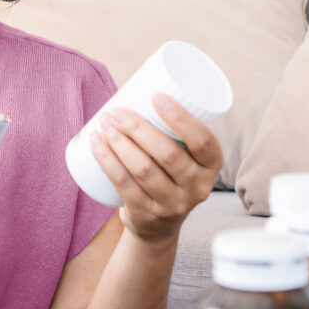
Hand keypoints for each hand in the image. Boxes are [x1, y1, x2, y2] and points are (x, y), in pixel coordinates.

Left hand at [90, 93, 222, 244]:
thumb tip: (141, 81)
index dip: (180, 117)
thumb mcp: (186, 157)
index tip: (155, 95)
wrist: (157, 227)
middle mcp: (197, 187)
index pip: (202, 140)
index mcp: (212, 166)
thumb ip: (175, 128)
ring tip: (103, 122)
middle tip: (116, 110)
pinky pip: (124, 185)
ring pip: (143, 169)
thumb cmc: (169, 174)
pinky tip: (96, 144)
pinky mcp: (146, 214)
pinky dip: (107, 161)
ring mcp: (172, 204)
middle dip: (138, 127)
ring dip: (119, 142)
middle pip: (168, 154)